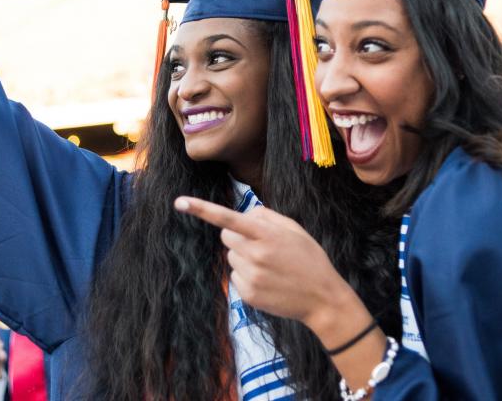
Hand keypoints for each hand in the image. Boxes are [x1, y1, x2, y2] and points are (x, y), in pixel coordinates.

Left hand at [174, 195, 355, 327]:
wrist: (322, 298)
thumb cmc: (309, 259)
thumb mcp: (294, 230)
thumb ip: (266, 217)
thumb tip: (245, 215)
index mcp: (267, 235)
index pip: (228, 218)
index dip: (202, 209)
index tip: (179, 202)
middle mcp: (256, 255)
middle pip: (226, 237)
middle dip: (238, 237)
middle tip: (263, 246)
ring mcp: (251, 277)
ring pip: (231, 258)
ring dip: (244, 257)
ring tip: (271, 266)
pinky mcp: (248, 295)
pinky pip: (235, 277)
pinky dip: (247, 276)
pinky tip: (268, 281)